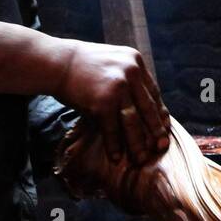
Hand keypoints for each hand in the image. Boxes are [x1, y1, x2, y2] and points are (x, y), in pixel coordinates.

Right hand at [53, 40, 169, 165]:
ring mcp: (118, 87)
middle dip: (156, 131)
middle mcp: (131, 73)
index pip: (153, 92)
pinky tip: (116, 157)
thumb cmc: (82, 66)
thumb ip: (128, 78)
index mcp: (136, 61)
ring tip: (140, 159)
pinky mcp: (102, 102)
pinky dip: (114, 145)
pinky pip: (112, 129)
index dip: (159, 113)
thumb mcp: (112, 63)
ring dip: (137, 144)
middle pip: (148, 108)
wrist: (56, 62)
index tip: (165, 128)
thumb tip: (141, 106)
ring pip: (133, 122)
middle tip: (162, 147)